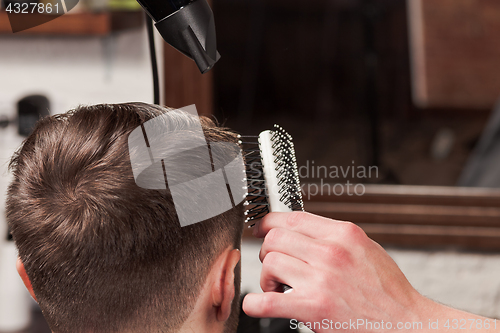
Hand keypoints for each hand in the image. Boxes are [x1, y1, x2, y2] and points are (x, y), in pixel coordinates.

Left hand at [242, 211, 432, 331]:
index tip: (261, 228)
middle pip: (276, 238)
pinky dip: (255, 303)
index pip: (293, 218)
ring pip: (270, 263)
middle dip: (267, 250)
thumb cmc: (387, 290)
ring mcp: (321, 279)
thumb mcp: (366, 248)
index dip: (269, 222)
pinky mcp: (314, 307)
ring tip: (277, 287)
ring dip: (267, 277)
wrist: (405, 323)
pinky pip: (268, 301)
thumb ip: (335, 237)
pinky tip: (257, 304)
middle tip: (274, 264)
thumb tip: (303, 230)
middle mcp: (331, 252)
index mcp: (343, 234)